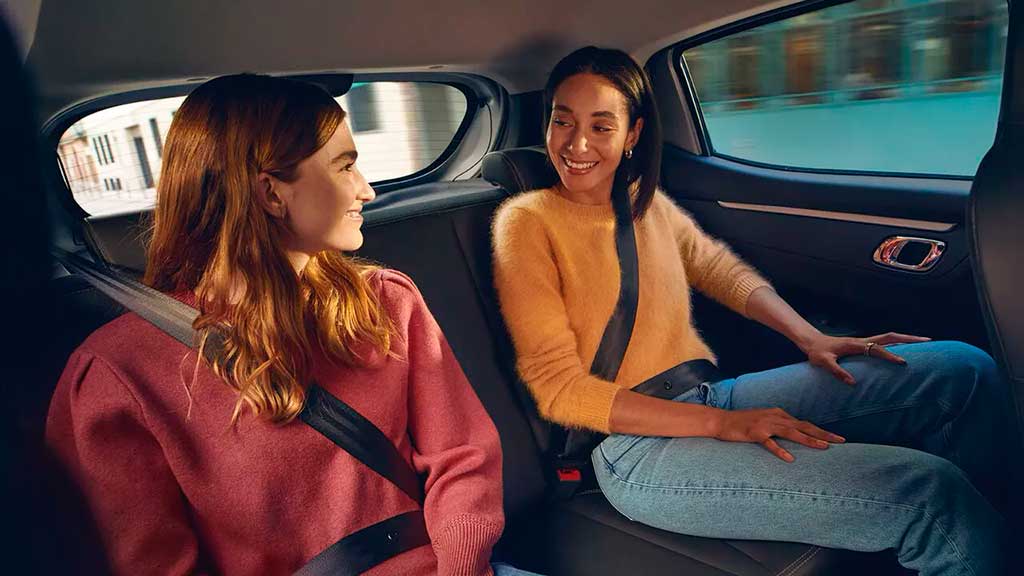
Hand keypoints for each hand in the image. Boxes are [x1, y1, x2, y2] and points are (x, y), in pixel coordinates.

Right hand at [712, 407, 844, 461]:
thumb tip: (793, 436)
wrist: (721, 420)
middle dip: (823, 434)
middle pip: (804, 426)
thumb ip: (779, 427)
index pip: (804, 423)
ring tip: (824, 447)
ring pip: (791, 432)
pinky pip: (769, 443)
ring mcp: (765, 425)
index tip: (836, 439)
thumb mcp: (764, 422)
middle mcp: (775, 417)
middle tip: (841, 441)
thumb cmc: (743, 423)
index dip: (821, 431)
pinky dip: (780, 450)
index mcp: (779, 414)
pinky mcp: (755, 433)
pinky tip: (790, 458)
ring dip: (809, 440)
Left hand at [799, 332, 930, 384]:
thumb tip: (853, 383)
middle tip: (929, 340)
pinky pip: (884, 343)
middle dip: (909, 338)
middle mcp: (862, 340)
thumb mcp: (823, 362)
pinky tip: (906, 349)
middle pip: (890, 336)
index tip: (903, 362)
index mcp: (855, 344)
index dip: (890, 355)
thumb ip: (836, 372)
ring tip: (925, 343)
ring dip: (906, 339)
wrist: (812, 342)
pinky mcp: (863, 344)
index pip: (876, 349)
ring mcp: (864, 341)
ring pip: (889, 338)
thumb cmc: (817, 352)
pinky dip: (897, 344)